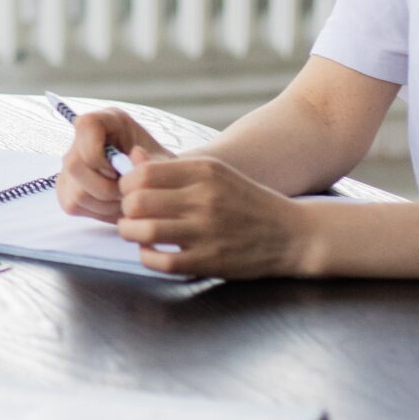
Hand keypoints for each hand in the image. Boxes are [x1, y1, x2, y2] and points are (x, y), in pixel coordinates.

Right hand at [55, 108, 173, 221]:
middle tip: (127, 191)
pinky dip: (98, 211)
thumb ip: (152, 160)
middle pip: (75, 164)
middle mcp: (81, 140)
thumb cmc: (158, 169)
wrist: (155, 186)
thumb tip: (135, 154)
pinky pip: (73, 205)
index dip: (100, 152)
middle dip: (106, 186)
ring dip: (106, 203)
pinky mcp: (65, 188)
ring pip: (76, 191)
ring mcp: (69, 165)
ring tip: (126, 200)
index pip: (86, 126)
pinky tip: (114, 205)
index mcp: (106, 121)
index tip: (120, 168)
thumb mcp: (163, 163)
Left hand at [116, 150, 314, 278]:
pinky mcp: (210, 260)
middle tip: (131, 215)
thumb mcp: (215, 173)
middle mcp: (204, 198)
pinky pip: (161, 261)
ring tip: (135, 232)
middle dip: (125, 210)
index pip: (142, 174)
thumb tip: (131, 158)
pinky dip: (146, 257)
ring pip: (144, 231)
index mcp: (203, 172)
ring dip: (130, 233)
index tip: (132, 193)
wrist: (293, 233)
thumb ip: (172, 167)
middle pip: (136, 202)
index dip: (127, 185)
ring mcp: (207, 231)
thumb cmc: (246, 201)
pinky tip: (152, 251)